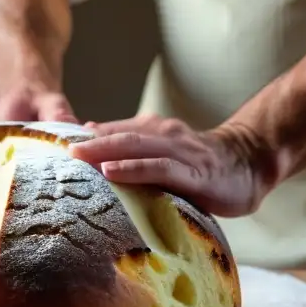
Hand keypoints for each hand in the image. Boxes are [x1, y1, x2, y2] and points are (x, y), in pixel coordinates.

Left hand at [69, 114, 275, 217]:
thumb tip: (92, 146)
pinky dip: (133, 169)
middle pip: (120, 136)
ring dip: (104, 150)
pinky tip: (112, 172)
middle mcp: (166, 136)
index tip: (54, 145)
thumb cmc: (204, 166)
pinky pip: (160, 169)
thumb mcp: (167, 157)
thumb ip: (135, 153)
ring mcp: (181, 154)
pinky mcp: (195, 174)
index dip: (85, 138)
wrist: (251, 163)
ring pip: (137, 147)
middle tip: (57, 150)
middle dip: (88, 142)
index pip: (115, 132)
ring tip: (76, 157)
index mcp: (156, 132)